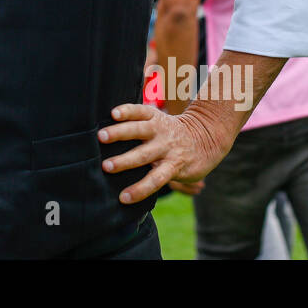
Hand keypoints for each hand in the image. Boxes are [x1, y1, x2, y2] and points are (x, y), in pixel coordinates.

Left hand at [98, 103, 230, 203]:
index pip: (139, 111)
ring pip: (144, 155)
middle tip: (100, 136)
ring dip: (124, 161)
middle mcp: (160, 132)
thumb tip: (105, 131)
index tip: (113, 113)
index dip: (127, 111)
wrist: (207, 139)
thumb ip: (138, 123)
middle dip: (119, 133)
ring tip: (107, 166)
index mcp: (154, 117)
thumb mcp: (159, 119)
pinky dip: (140, 189)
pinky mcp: (173, 167)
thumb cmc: (172, 130)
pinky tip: (125, 197)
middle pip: (138, 130)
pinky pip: (155, 179)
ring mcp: (166, 149)